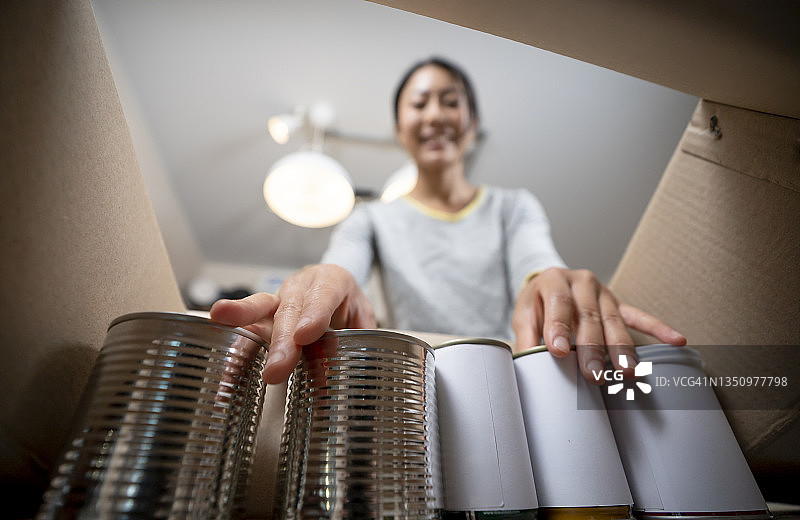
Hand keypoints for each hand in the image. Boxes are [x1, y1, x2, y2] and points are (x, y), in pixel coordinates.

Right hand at [210, 264, 375, 383]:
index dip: (314, 314)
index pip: (324, 295)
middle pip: (290, 310)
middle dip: (282, 340)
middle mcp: (300, 288)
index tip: (305, 335)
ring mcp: (277, 302)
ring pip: (259, 307)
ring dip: (242, 318)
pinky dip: (235, 352)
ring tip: (220, 317)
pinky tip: (224, 370)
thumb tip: (346, 375)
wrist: (333, 289)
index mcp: (331, 281)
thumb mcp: (363, 320)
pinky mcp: (262, 319)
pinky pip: (247, 332)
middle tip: (277, 368)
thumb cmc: (348, 305)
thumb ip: (357, 342)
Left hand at [512, 267, 685, 383]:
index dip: (560, 327)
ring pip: (613, 321)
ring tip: (627, 372)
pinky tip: (676, 340)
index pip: (559, 303)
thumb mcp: (523, 314)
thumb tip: (524, 364)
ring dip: (621, 348)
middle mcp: (581, 282)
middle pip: (589, 316)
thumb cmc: (537, 303)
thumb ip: (525, 337)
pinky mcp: (617, 303)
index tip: (560, 351)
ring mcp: (603, 292)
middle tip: (594, 374)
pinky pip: (639, 316)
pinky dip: (658, 328)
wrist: (549, 283)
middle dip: (592, 347)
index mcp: (554, 280)